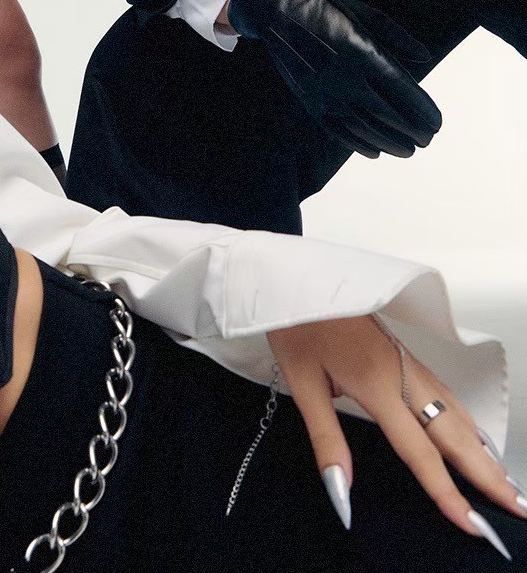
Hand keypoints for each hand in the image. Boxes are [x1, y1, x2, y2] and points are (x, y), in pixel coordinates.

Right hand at [226, 0, 440, 157]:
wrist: (275, 9)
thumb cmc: (325, 5)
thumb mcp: (364, 12)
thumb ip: (397, 36)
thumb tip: (425, 56)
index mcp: (363, 52)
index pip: (402, 91)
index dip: (422, 111)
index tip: (436, 123)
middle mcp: (345, 76)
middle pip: (386, 115)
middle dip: (411, 132)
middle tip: (426, 140)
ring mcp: (325, 91)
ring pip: (363, 128)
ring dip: (388, 143)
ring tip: (406, 150)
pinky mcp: (309, 99)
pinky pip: (336, 129)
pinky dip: (357, 143)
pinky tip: (374, 151)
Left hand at [269, 315, 524, 550]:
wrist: (298, 277)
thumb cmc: (296, 325)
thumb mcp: (301, 384)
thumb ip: (326, 440)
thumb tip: (343, 492)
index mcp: (376, 384)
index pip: (419, 451)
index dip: (446, 492)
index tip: (471, 523)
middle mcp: (402, 374)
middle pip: (453, 434)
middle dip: (488, 475)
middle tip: (518, 509)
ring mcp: (406, 362)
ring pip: (454, 413)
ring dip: (483, 451)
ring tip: (506, 483)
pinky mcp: (403, 354)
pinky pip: (445, 395)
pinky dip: (468, 422)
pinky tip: (476, 437)